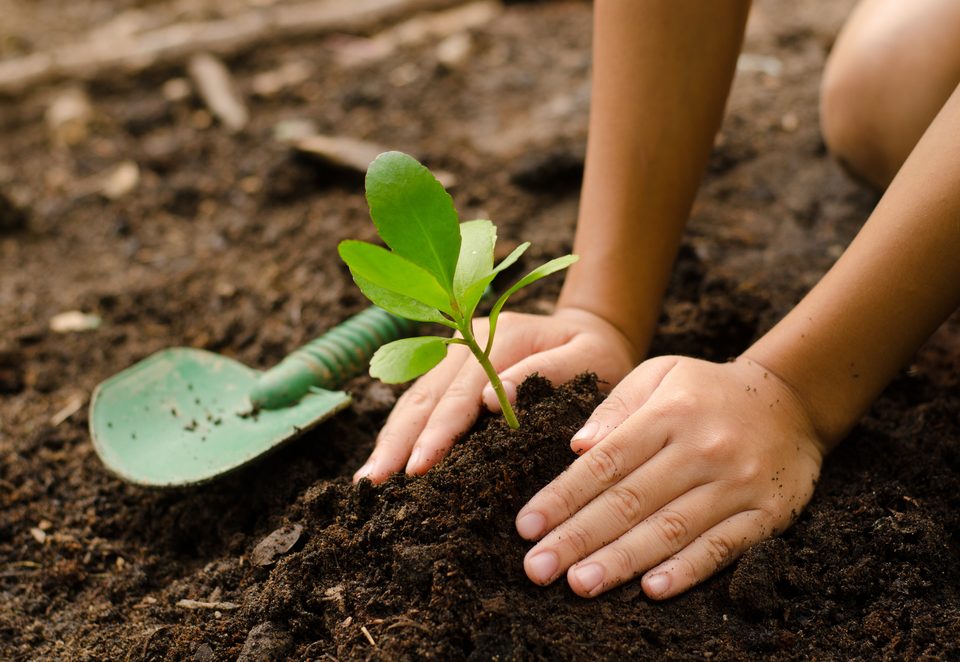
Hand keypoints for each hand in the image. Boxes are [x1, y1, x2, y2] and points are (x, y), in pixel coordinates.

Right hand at [353, 307, 637, 482]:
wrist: (593, 330)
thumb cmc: (598, 355)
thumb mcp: (589, 359)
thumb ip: (547, 372)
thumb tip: (493, 399)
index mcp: (501, 337)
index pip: (461, 393)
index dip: (438, 432)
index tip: (419, 467)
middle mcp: (467, 340)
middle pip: (425, 395)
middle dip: (398, 442)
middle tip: (374, 484)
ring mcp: (454, 352)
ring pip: (413, 398)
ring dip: (390, 439)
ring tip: (368, 480)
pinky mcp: (450, 368)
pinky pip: (419, 401)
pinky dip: (400, 431)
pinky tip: (385, 460)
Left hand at [515, 355, 825, 599]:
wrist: (792, 400)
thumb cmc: (707, 391)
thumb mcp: (660, 374)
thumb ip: (615, 407)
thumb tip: (577, 446)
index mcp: (668, 414)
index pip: (605, 462)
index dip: (562, 496)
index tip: (526, 526)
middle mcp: (701, 449)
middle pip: (630, 501)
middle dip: (578, 537)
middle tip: (538, 569)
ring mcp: (737, 484)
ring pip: (670, 529)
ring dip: (622, 560)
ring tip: (580, 583)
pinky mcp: (767, 513)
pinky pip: (722, 547)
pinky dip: (688, 570)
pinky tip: (653, 589)